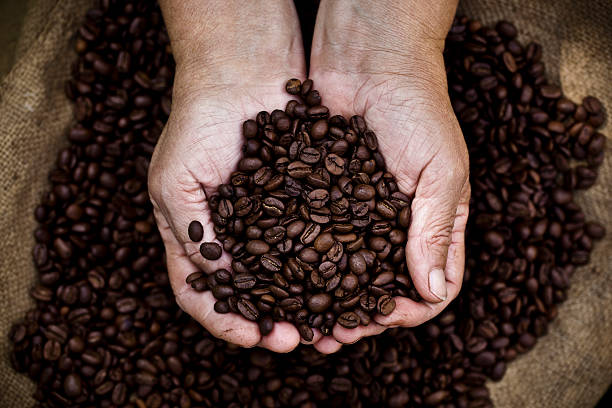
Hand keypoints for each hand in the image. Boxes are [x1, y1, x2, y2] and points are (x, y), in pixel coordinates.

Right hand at [149, 1, 310, 351]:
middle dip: (272, 321)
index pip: (202, 293)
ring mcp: (266, 218)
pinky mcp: (301, 200)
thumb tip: (218, 278)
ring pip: (286, 274)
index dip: (225, 320)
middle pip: (250, 293)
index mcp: (194, 234)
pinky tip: (346, 280)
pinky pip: (314, 240)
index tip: (254, 337)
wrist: (244, 70)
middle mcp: (232, 233)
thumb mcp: (175, 178)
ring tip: (330, 323)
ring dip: (304, 303)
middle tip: (301, 339)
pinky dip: (326, 265)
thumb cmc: (198, 120)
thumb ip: (190, 231)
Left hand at [309, 0, 469, 345]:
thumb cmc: (418, 109)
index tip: (384, 315)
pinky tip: (286, 282)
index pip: (434, 285)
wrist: (369, 60)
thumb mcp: (441, 169)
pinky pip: (315, 242)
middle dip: (363, 316)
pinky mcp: (323, 199)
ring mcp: (357, 215)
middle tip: (337, 336)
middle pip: (383, 288)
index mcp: (434, 223)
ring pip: (345, 273)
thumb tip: (431, 291)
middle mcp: (396, 226)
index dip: (411, 308)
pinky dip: (304, 268)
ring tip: (308, 324)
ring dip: (329, 302)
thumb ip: (435, 229)